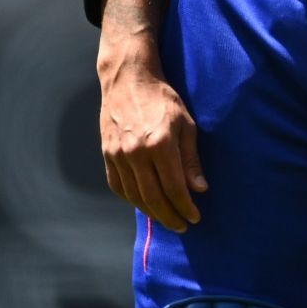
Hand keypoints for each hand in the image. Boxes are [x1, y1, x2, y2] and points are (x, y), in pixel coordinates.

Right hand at [99, 57, 205, 232]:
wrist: (128, 80)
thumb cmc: (163, 99)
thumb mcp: (187, 124)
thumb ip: (191, 159)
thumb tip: (200, 189)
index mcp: (160, 143)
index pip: (174, 186)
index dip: (185, 206)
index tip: (195, 217)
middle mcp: (136, 152)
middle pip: (153, 197)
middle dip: (169, 215)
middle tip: (182, 227)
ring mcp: (117, 155)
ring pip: (134, 195)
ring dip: (151, 212)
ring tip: (166, 219)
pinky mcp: (107, 154)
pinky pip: (118, 186)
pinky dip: (132, 199)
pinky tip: (144, 204)